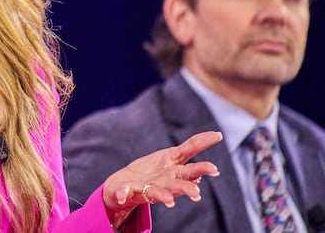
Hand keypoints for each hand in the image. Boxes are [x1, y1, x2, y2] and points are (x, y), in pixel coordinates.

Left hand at [102, 130, 221, 228]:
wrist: (124, 186)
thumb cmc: (152, 171)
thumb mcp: (171, 156)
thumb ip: (190, 148)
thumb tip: (215, 136)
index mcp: (175, 169)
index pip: (191, 161)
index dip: (202, 155)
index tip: (216, 153)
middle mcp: (165, 181)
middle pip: (179, 183)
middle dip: (187, 188)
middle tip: (197, 193)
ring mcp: (147, 187)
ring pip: (158, 193)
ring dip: (164, 196)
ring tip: (170, 202)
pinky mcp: (128, 190)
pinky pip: (125, 192)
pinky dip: (124, 194)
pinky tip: (122, 196)